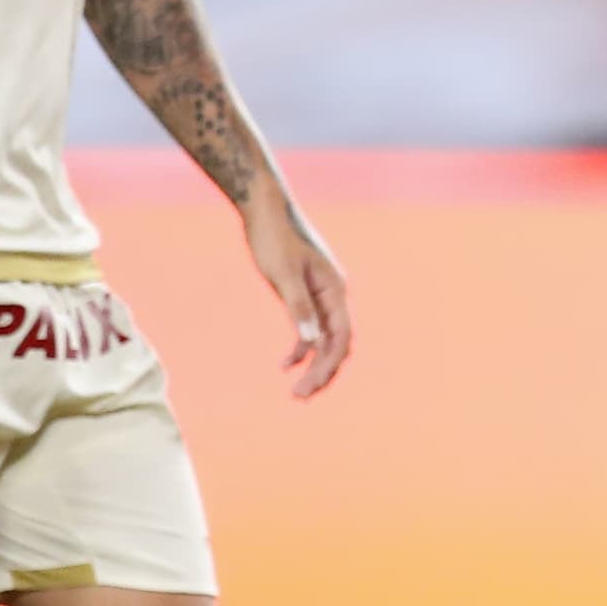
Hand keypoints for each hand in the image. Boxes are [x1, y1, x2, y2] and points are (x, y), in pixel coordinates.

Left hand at [246, 195, 353, 397]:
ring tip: (297, 391)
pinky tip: (285, 364)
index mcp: (334, 290)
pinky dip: (301, 348)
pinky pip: (310, 328)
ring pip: (325, 339)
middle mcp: (333, 295)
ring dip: (313, 365)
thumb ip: (298, 308)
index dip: (329, 365)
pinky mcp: (304, 293)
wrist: (264, 207)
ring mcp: (320, 295)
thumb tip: (312, 341)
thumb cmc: (274, 237)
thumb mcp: (283, 274)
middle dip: (323, 372)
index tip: (310, 387)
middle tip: (300, 397)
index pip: (341, 336)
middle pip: (337, 343)